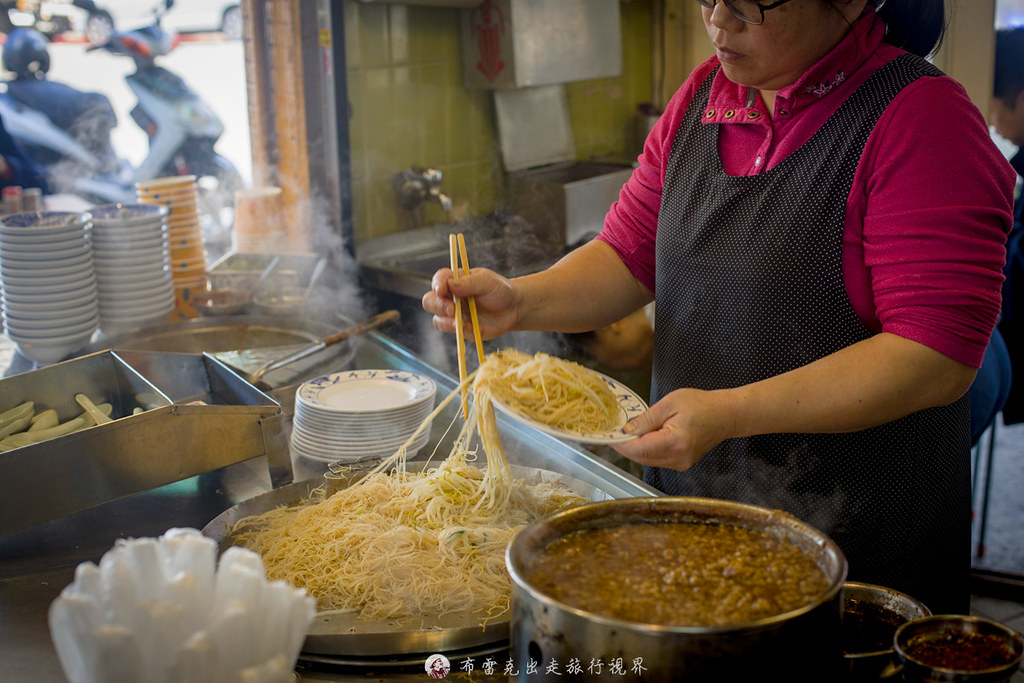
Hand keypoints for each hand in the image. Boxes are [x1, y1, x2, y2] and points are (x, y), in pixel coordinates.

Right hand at [422, 266, 518, 339]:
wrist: (513, 308)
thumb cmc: (500, 290)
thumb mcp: (487, 281)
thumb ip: (469, 282)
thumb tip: (450, 285)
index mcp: (454, 280)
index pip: (438, 279)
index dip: (437, 284)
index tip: (442, 289)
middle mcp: (450, 297)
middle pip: (430, 301)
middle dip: (438, 305)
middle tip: (452, 309)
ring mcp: (454, 314)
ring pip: (437, 319)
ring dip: (446, 321)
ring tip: (460, 321)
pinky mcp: (461, 328)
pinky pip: (454, 332)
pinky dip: (462, 330)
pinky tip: (476, 327)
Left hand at [611, 387, 735, 470]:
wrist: (725, 415)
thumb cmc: (701, 404)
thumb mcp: (669, 403)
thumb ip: (646, 419)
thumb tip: (626, 431)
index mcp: (675, 442)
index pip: (638, 449)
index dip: (621, 443)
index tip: (609, 436)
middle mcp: (678, 458)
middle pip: (640, 457)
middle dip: (626, 445)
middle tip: (616, 431)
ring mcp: (681, 464)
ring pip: (647, 460)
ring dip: (636, 448)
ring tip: (632, 431)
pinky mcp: (681, 464)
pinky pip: (657, 459)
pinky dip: (648, 450)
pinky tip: (648, 437)